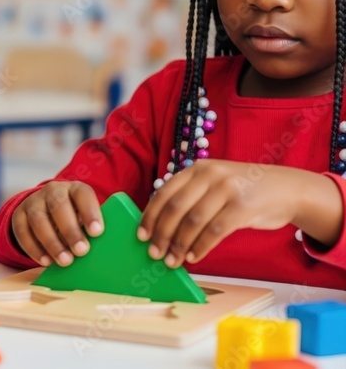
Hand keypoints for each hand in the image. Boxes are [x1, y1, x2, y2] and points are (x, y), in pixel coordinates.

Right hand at [11, 181, 103, 266]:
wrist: (47, 210)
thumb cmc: (75, 218)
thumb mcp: (86, 216)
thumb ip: (94, 227)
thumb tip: (109, 248)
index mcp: (75, 189)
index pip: (82, 195)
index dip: (90, 212)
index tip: (97, 232)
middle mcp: (53, 191)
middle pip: (58, 206)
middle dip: (70, 230)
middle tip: (82, 251)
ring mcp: (33, 202)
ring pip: (39, 220)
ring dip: (52, 243)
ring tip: (65, 261)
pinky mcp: (19, 215)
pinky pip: (23, 231)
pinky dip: (34, 249)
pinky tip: (46, 262)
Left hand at [138, 159, 307, 267]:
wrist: (288, 189)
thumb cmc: (244, 191)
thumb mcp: (215, 183)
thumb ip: (191, 196)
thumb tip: (160, 226)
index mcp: (197, 169)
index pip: (164, 193)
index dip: (150, 216)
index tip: (141, 235)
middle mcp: (210, 175)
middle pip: (175, 208)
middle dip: (161, 234)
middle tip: (154, 253)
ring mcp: (227, 189)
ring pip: (193, 222)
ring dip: (179, 245)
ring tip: (172, 260)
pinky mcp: (243, 207)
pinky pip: (214, 231)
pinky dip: (200, 247)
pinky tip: (193, 257)